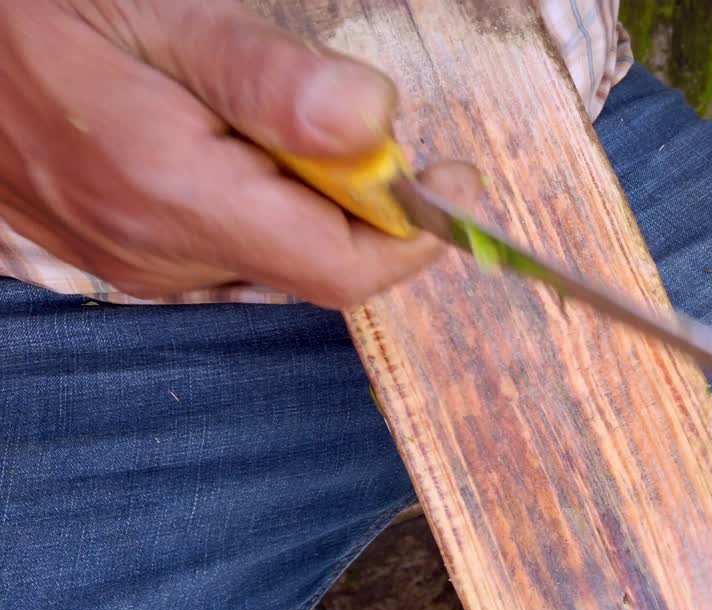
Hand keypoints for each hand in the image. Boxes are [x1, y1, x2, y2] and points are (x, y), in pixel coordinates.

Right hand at [0, 0, 473, 307]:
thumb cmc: (42, 12)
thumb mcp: (163, 15)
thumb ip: (272, 79)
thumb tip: (377, 126)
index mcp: (173, 196)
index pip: (342, 268)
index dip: (415, 233)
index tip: (455, 178)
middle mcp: (155, 253)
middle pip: (316, 263)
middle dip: (362, 202)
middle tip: (352, 116)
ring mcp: (136, 264)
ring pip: (276, 256)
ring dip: (308, 198)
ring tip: (265, 114)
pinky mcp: (125, 258)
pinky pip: (229, 249)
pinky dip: (262, 203)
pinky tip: (227, 141)